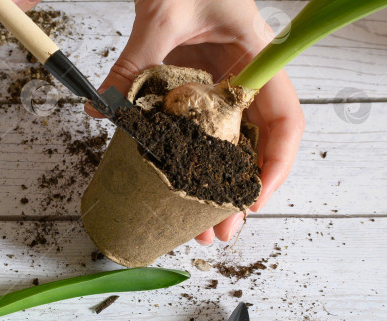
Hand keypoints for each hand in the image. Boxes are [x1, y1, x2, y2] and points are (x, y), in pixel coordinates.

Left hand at [87, 0, 304, 244]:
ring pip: (226, 146)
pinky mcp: (194, 89)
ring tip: (195, 226)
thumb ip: (135, 62)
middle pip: (254, 145)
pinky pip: (195, 132)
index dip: (274, 164)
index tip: (252, 200)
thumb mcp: (162, 14)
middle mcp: (245, 79)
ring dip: (211, 187)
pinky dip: (186, 162)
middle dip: (237, 193)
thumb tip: (102, 108)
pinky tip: (173, 189)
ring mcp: (220, 87)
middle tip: (219, 232)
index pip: (284, 119)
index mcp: (258, 57)